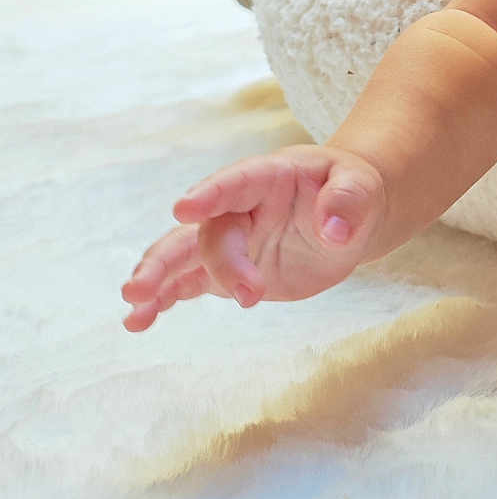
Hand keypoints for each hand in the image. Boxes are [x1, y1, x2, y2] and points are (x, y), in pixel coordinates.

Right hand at [120, 145, 387, 331]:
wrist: (345, 214)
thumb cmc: (351, 191)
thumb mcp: (361, 187)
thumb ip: (348, 201)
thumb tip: (335, 231)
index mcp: (267, 176)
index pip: (236, 182)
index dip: (210, 193)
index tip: (182, 209)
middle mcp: (239, 207)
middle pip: (210, 232)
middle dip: (186, 261)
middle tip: (154, 290)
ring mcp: (230, 240)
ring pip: (185, 256)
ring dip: (158, 278)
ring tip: (133, 306)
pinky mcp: (225, 271)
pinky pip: (189, 283)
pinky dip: (164, 300)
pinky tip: (138, 321)